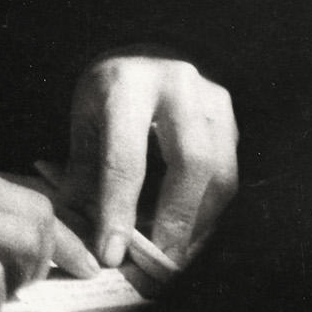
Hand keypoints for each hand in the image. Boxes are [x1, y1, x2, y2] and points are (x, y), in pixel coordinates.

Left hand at [59, 55, 237, 267]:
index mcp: (126, 85)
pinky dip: (212, 209)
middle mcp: (177, 86)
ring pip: (221, 172)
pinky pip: (230, 171)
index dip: (119, 210)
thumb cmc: (107, 90)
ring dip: (201, 221)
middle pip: (192, 164)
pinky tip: (193, 231)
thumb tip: (80, 231)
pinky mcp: (231, 116)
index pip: (125, 158)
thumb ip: (83, 170)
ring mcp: (212, 98)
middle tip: (160, 259)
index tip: (111, 253)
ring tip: (177, 253)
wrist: (144, 51)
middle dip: (177, 219)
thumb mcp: (83, 117)